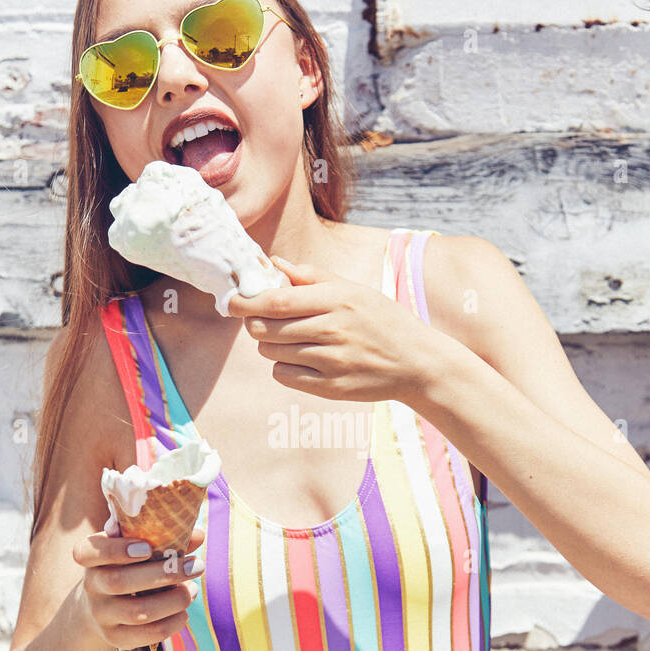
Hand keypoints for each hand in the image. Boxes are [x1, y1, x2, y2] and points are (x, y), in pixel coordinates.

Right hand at [72, 521, 205, 649]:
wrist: (103, 606)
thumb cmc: (128, 566)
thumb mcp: (136, 547)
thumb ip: (164, 538)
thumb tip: (198, 535)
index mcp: (90, 556)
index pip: (88, 552)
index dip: (116, 550)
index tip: (147, 548)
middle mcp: (91, 586)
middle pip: (119, 582)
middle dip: (163, 574)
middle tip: (196, 565)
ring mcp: (100, 614)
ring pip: (137, 612)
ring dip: (173, 600)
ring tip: (192, 590)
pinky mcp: (115, 637)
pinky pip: (147, 634)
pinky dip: (172, 623)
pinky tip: (183, 612)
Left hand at [226, 254, 428, 401]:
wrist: (417, 363)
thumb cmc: (383, 320)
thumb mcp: (354, 290)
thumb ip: (312, 276)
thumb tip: (275, 263)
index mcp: (337, 300)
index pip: (276, 300)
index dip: (246, 301)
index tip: (232, 300)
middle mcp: (333, 330)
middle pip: (266, 329)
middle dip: (254, 324)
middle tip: (261, 321)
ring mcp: (331, 361)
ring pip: (272, 353)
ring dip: (270, 345)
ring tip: (289, 339)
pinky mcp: (330, 388)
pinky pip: (284, 375)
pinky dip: (283, 367)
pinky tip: (301, 359)